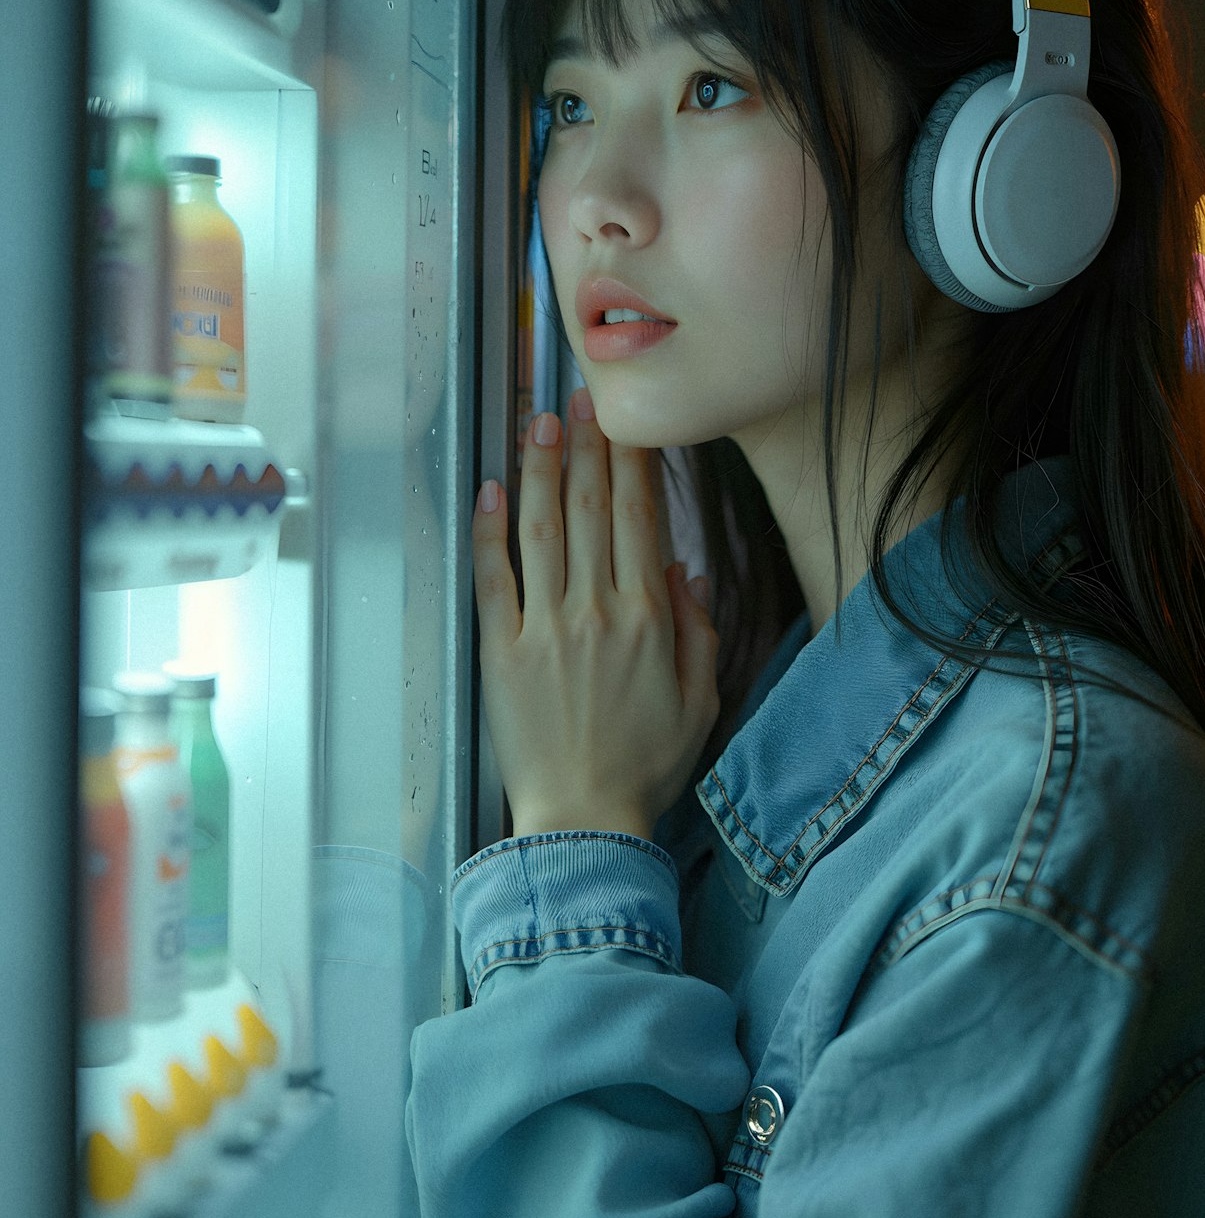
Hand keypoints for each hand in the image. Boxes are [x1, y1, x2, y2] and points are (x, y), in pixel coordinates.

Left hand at [473, 389, 718, 840]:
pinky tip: (491, 490)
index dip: (632, 463)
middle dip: (586, 445)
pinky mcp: (502, 651)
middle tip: (580, 399)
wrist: (586, 819)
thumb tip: (684, 573)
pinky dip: (490, 530)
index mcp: (651, 617)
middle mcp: (598, 610)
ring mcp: (546, 627)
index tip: (626, 424)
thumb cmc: (646, 766)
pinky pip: (494, 577)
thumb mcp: (701, 701)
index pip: (640, 518)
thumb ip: (698, 633)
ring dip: (539, 468)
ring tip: (537, 422)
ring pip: (541, 528)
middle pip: (589, 508)